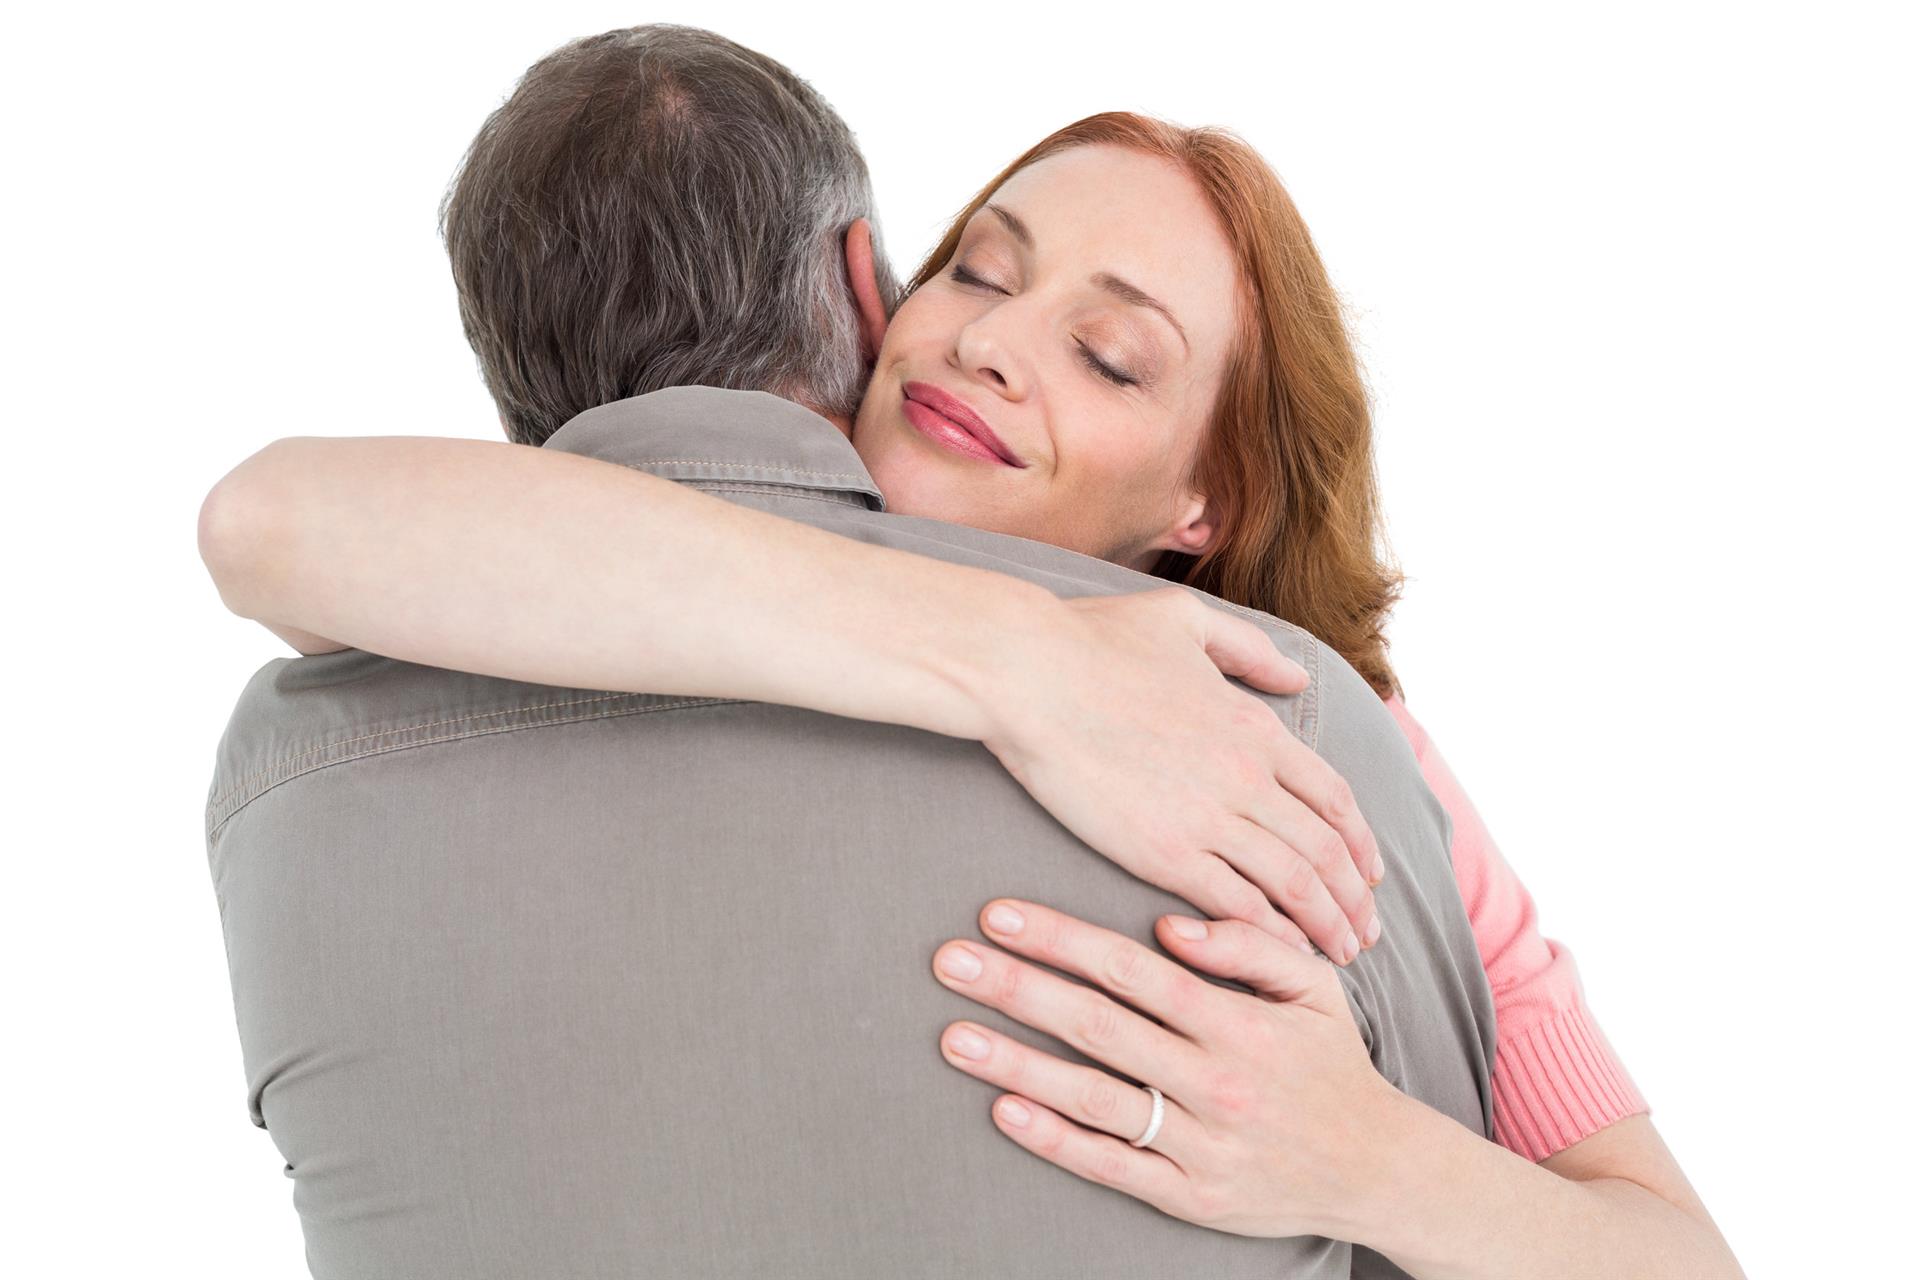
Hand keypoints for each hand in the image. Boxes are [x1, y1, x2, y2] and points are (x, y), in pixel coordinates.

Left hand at [930, 898, 1402, 1239]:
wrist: (1377, 1169)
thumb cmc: (1332, 1064)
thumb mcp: (1315, 987)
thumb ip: (1249, 944)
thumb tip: (1169, 923)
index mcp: (1241, 1023)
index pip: (1134, 971)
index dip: (1063, 939)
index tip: (1001, 914)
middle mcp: (1217, 1082)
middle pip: (1099, 1026)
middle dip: (1018, 989)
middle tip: (951, 960)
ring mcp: (1200, 1144)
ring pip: (1095, 1099)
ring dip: (1017, 1064)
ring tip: (954, 1037)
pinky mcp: (1190, 1196)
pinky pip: (1112, 1166)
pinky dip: (1056, 1140)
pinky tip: (1005, 1111)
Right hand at [979, 586, 1382, 961]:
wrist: (1027, 673)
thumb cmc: (1091, 639)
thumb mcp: (1185, 620)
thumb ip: (1248, 649)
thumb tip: (1298, 674)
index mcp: (1255, 725)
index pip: (1332, 796)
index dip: (1359, 840)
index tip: (1369, 872)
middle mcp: (1248, 775)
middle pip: (1325, 850)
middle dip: (1354, 898)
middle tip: (1367, 933)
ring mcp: (1210, 817)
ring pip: (1294, 884)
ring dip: (1324, 925)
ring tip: (1339, 955)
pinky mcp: (1165, 852)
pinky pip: (1237, 905)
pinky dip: (1269, 935)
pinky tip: (1280, 954)